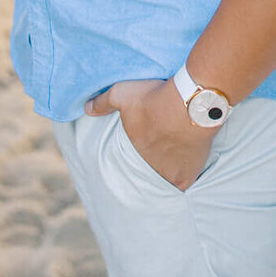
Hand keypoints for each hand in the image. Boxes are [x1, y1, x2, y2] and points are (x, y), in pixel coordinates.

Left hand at [84, 78, 214, 190]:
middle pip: (149, 168)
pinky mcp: (188, 174)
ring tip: (175, 156)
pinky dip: (184, 177)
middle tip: (162, 146)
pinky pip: (184, 183)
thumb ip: (103, 102)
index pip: (131, 157)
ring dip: (168, 170)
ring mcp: (169, 173)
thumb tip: (86, 109)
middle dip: (153, 159)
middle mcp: (149, 166)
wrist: (189, 104)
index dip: (140, 147)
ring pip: (165, 178)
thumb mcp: (122, 94)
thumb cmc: (155, 99)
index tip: (146, 140)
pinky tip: (187, 167)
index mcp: (134, 149)